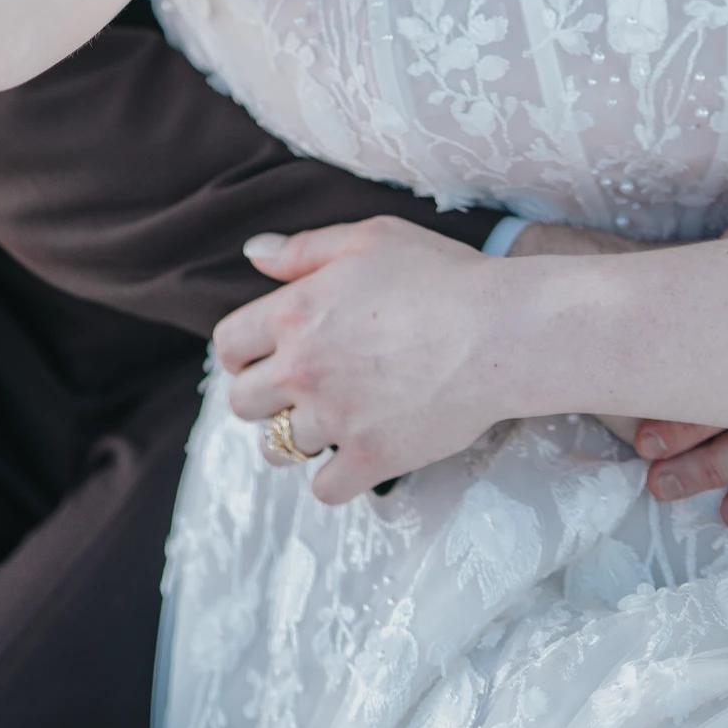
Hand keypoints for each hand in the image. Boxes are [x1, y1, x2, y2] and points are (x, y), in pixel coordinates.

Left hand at [213, 218, 506, 506]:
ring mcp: (334, 420)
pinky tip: (353, 456)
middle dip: (263, 395)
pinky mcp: (369, 460)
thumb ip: (304, 249)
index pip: (228, 345)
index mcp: (294, 313)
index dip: (242, 351)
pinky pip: (323, 489)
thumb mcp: (369, 238)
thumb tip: (253, 253)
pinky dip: (334, 478)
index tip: (264, 354)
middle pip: (243, 403)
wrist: (499, 332)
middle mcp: (302, 370)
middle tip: (299, 387)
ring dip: (295, 437)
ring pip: (278, 449)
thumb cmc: (441, 275)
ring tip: (327, 421)